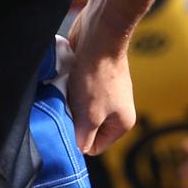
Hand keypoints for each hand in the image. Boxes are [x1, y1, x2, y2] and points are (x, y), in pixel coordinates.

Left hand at [66, 8, 135, 154]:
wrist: (98, 37)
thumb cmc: (97, 77)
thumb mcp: (90, 115)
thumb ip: (84, 137)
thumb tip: (79, 150)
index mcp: (122, 123)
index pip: (95, 146)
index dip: (79, 140)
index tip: (69, 127)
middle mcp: (116, 110)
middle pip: (86, 128)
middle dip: (73, 121)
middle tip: (66, 109)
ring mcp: (105, 94)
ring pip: (79, 110)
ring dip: (69, 104)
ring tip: (67, 93)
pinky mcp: (93, 80)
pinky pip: (77, 94)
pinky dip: (69, 90)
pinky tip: (66, 82)